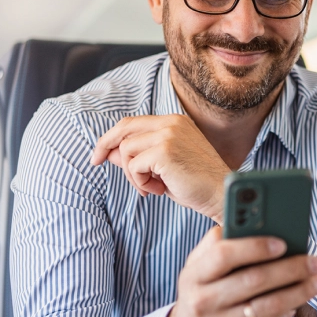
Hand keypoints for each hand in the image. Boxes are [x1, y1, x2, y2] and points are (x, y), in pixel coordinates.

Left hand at [90, 114, 229, 221]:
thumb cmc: (196, 185)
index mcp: (174, 122)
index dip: (112, 137)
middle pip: (123, 128)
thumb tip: (110, 153)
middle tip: (95, 162)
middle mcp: (171, 123)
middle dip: (105, 145)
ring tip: (153, 187)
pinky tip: (160, 189)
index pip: (133, 123)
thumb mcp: (163, 169)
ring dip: (133, 175)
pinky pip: (133, 166)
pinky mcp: (164, 151)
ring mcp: (168, 135)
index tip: (100, 154)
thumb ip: (139, 157)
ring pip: (126, 151)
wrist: (221, 194)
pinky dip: (141, 182)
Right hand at [163, 227, 316, 316]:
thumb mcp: (197, 270)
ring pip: (267, 306)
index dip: (255, 246)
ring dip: (299, 292)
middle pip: (253, 280)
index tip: (282, 242)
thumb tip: (250, 223)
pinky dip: (289, 312)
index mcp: (194, 276)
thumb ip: (217, 245)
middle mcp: (204, 302)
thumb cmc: (200, 297)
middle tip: (315, 261)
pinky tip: (299, 300)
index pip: (223, 254)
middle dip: (290, 268)